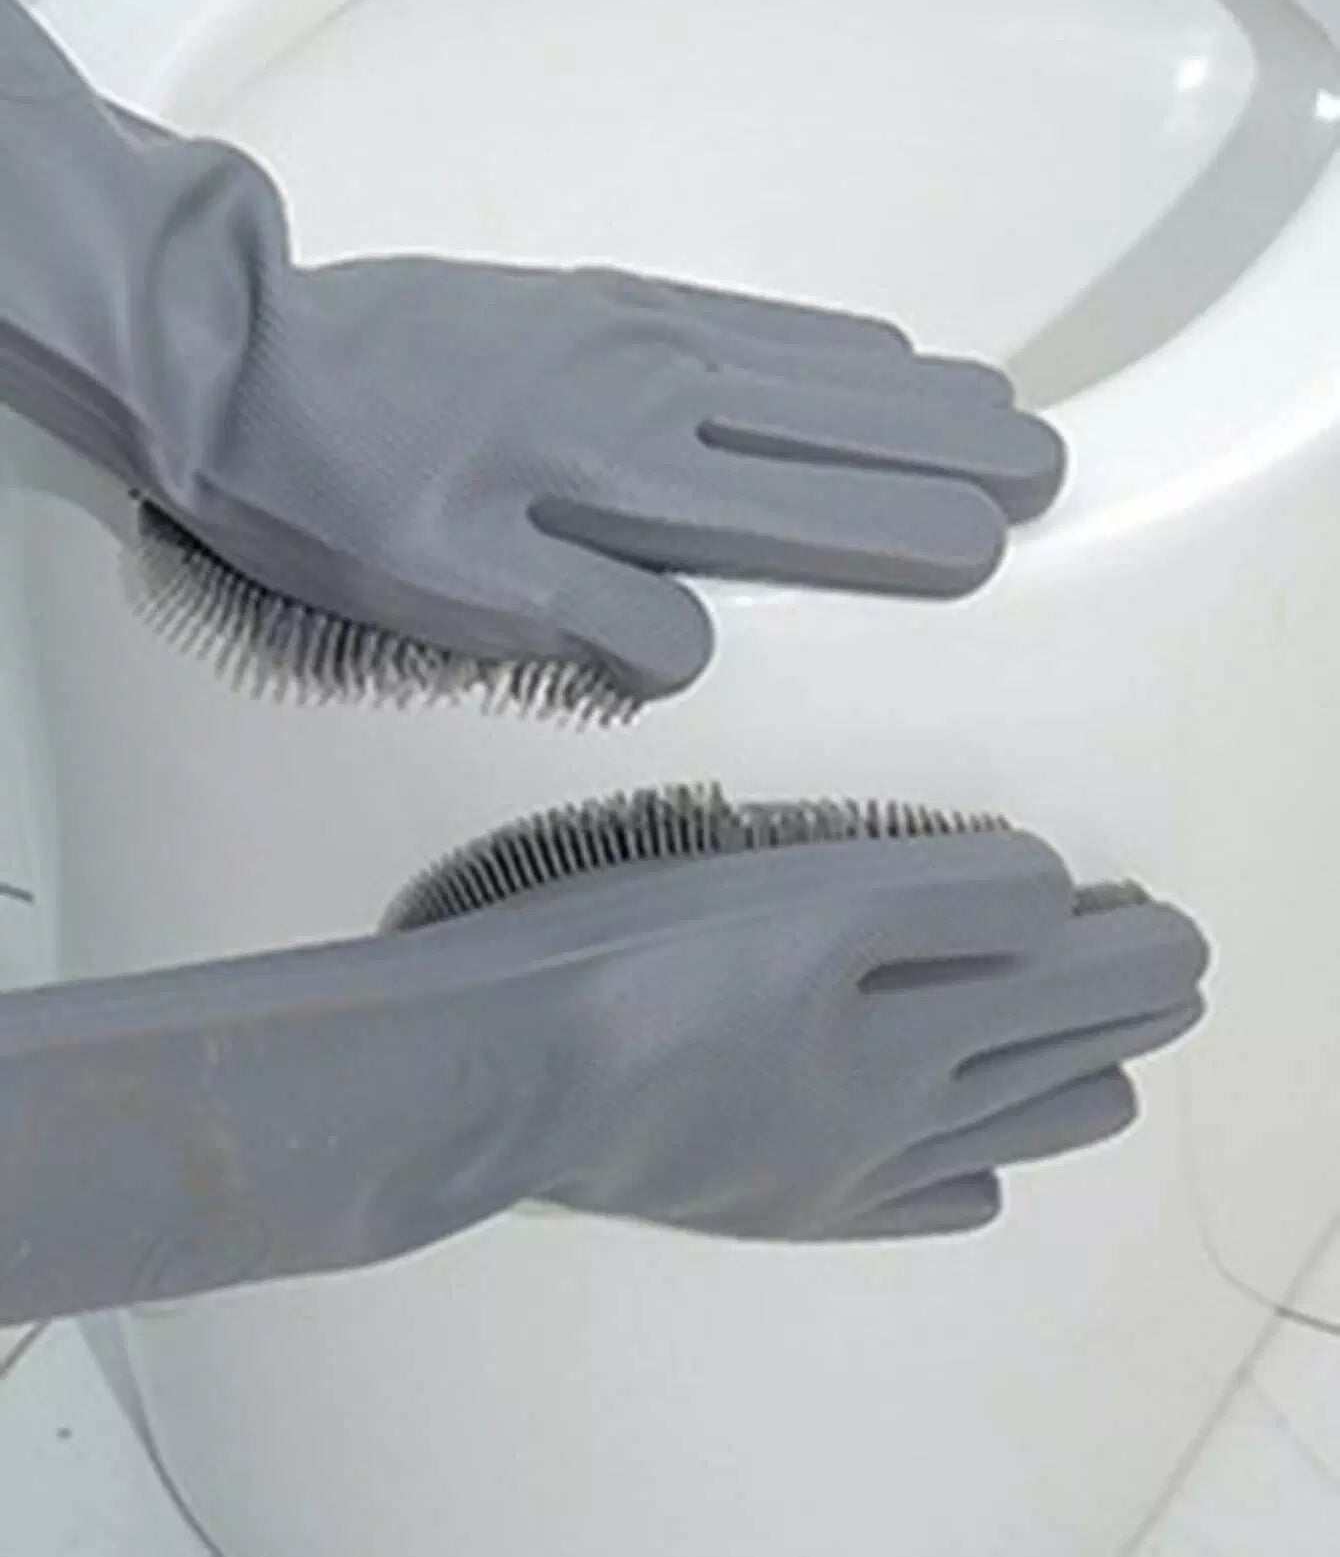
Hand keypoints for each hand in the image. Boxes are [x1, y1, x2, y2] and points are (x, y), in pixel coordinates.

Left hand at [0, 0, 1063, 704]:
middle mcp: (645, 396)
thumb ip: (577, 616)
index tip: (997, 541)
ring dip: (905, 389)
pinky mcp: (598, 302)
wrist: (242, 359)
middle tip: (1048, 458)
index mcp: (612, 483)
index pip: (797, 516)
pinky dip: (822, 337)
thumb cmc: (331, 498)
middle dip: (946, 448)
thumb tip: (693, 648)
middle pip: (829, 427)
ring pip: (802, 365)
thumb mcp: (436, 592)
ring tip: (991, 402)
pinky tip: (865, 345)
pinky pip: (742, 316)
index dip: (903, 530)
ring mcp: (628, 336)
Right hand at [377, 829, 1205, 1250]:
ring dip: (1073, 1079)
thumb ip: (952, 895)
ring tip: (1099, 1051)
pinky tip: (974, 1171)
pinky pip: (921, 1205)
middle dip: (1125, 1004)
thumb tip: (1054, 897)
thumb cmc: (637, 965)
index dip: (1139, 942)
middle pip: (1064, 1058)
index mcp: (916, 1028)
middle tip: (1158, 961)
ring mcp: (847, 1171)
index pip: (1079, 980)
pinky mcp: (786, 1206)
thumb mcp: (807, 891)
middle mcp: (902, 1116)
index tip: (1168, 918)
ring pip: (1011, 1135)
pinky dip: (971, 1176)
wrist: (505, 1081)